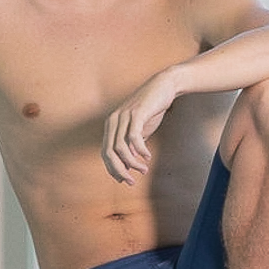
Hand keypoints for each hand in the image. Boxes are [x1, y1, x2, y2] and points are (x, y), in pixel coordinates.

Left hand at [101, 70, 178, 184]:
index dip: (113, 169)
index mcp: (111, 125)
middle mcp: (113, 120)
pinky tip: (147, 156)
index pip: (105, 153)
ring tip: (143, 169)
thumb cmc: (151, 110)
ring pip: (120, 148)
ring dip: (132, 163)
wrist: (163, 87)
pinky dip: (140, 150)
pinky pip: (133, 137)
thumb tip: (127, 167)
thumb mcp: (139, 131)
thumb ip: (131, 147)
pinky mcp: (136, 113)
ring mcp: (123, 116)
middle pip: (109, 153)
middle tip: (131, 181)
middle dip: (119, 170)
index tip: (124, 180)